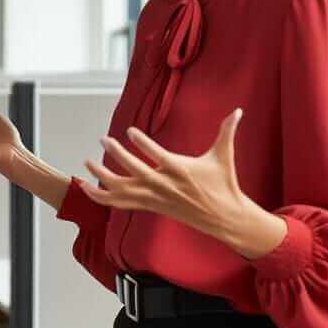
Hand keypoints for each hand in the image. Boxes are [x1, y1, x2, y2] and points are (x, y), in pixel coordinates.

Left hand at [81, 109, 246, 237]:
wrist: (224, 218)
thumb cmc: (224, 184)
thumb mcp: (224, 156)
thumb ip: (227, 131)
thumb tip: (239, 110)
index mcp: (181, 170)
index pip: (157, 155)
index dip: (142, 143)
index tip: (129, 130)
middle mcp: (164, 185)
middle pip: (135, 171)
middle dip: (117, 155)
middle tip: (104, 139)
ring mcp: (156, 198)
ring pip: (122, 190)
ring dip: (102, 177)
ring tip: (87, 162)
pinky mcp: (151, 206)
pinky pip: (121, 203)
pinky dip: (102, 197)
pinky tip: (87, 188)